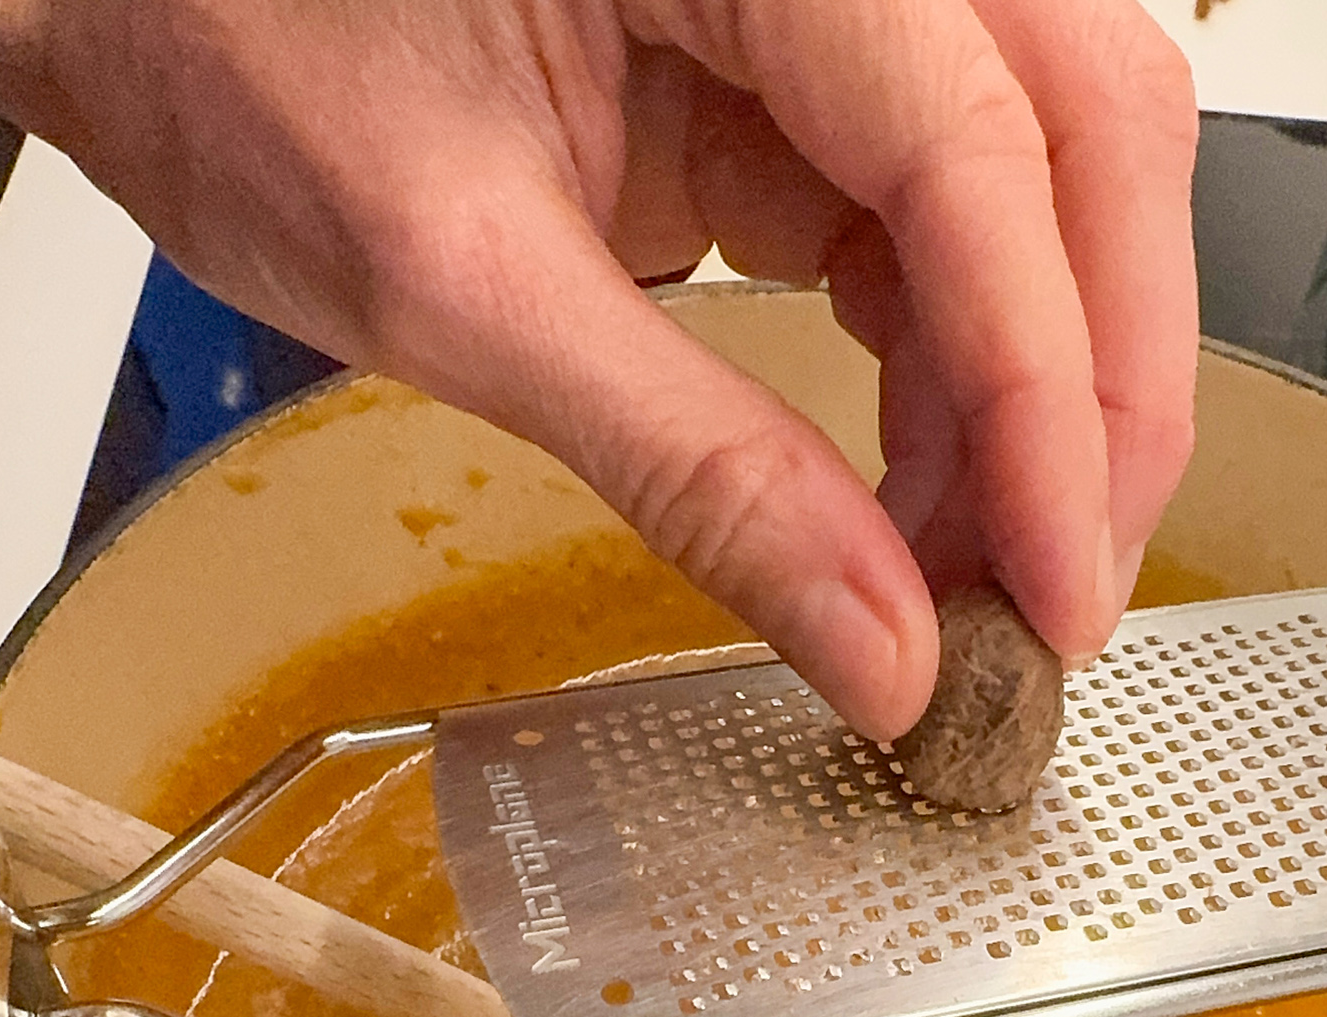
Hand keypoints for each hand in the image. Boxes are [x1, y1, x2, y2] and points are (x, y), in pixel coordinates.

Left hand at [0, 0, 1197, 738]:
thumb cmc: (229, 33)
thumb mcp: (464, 286)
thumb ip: (697, 470)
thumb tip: (874, 642)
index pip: (980, 157)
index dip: (1047, 398)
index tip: (1054, 588)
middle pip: (1080, 138)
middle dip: (1097, 395)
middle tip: (1058, 600)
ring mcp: (823, 1)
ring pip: (1043, 185)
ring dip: (1035, 400)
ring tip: (971, 579)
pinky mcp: (796, 80)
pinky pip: (944, 226)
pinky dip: (954, 378)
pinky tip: (924, 497)